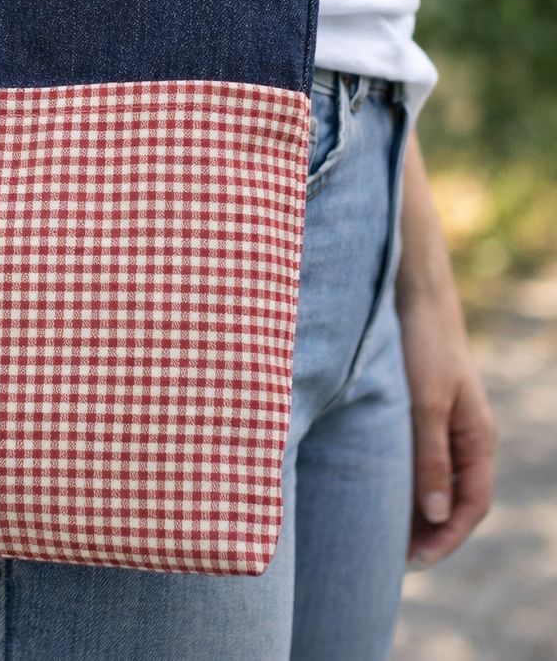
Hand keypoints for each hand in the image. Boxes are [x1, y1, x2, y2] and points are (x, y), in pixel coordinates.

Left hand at [397, 284, 498, 565]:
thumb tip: (437, 516)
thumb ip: (431, 459)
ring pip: (436, 479)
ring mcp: (446, 421)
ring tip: (383, 533)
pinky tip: (378, 488)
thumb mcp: (426, 404)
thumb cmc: (422, 345)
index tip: (415, 560)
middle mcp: (466, 434)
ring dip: (416, 507)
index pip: (472, 505)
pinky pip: (420, 457)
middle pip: (455, 498)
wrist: (412, 294)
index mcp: (477, 437)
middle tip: (393, 558)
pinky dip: (405, 479)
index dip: (447, 538)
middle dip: (430, 530)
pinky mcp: (423, 408)